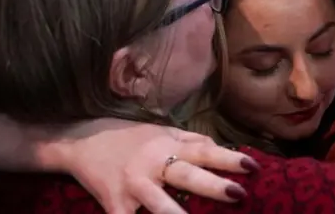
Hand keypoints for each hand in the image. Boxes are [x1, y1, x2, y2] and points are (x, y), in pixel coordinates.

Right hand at [38, 119, 258, 213]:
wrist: (81, 141)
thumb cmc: (128, 137)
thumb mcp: (161, 130)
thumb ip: (190, 138)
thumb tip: (219, 145)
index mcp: (167, 145)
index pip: (204, 151)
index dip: (229, 159)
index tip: (252, 166)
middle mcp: (153, 164)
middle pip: (187, 175)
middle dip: (213, 185)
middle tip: (239, 193)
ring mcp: (134, 185)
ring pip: (159, 203)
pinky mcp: (115, 203)